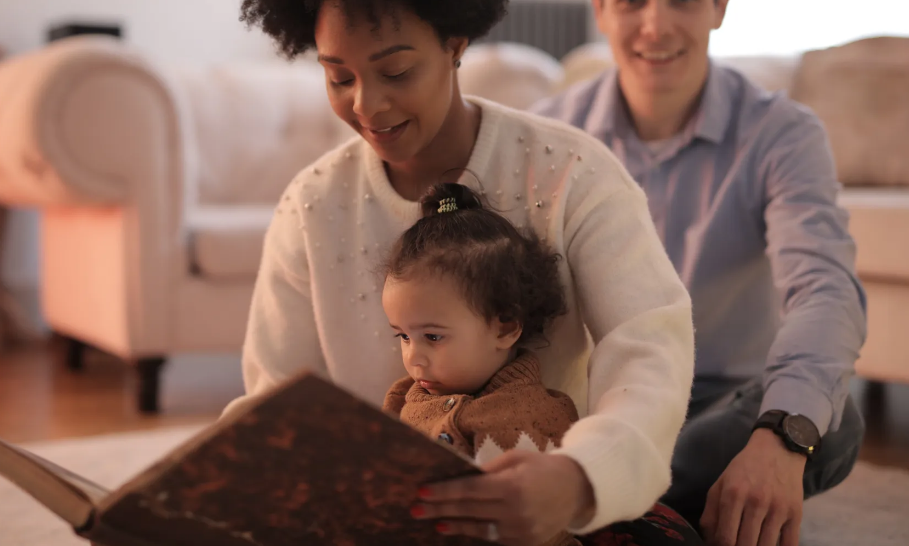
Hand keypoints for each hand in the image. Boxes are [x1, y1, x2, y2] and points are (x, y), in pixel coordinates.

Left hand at [411, 450, 595, 544]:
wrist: (577, 489)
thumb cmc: (542, 467)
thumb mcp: (516, 459)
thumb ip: (488, 470)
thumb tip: (460, 477)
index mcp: (513, 486)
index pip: (470, 491)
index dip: (444, 492)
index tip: (423, 491)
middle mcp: (516, 512)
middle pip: (469, 511)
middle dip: (440, 509)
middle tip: (416, 508)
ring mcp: (520, 531)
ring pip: (478, 529)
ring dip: (453, 525)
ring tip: (433, 521)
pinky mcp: (524, 543)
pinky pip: (493, 538)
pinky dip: (474, 532)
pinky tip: (456, 528)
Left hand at [700, 429, 805, 545]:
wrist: (778, 450)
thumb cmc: (745, 469)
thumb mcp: (721, 484)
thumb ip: (711, 513)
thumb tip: (709, 541)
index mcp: (732, 495)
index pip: (725, 537)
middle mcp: (755, 503)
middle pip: (745, 545)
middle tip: (736, 545)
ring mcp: (778, 509)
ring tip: (751, 543)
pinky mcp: (796, 514)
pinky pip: (789, 544)